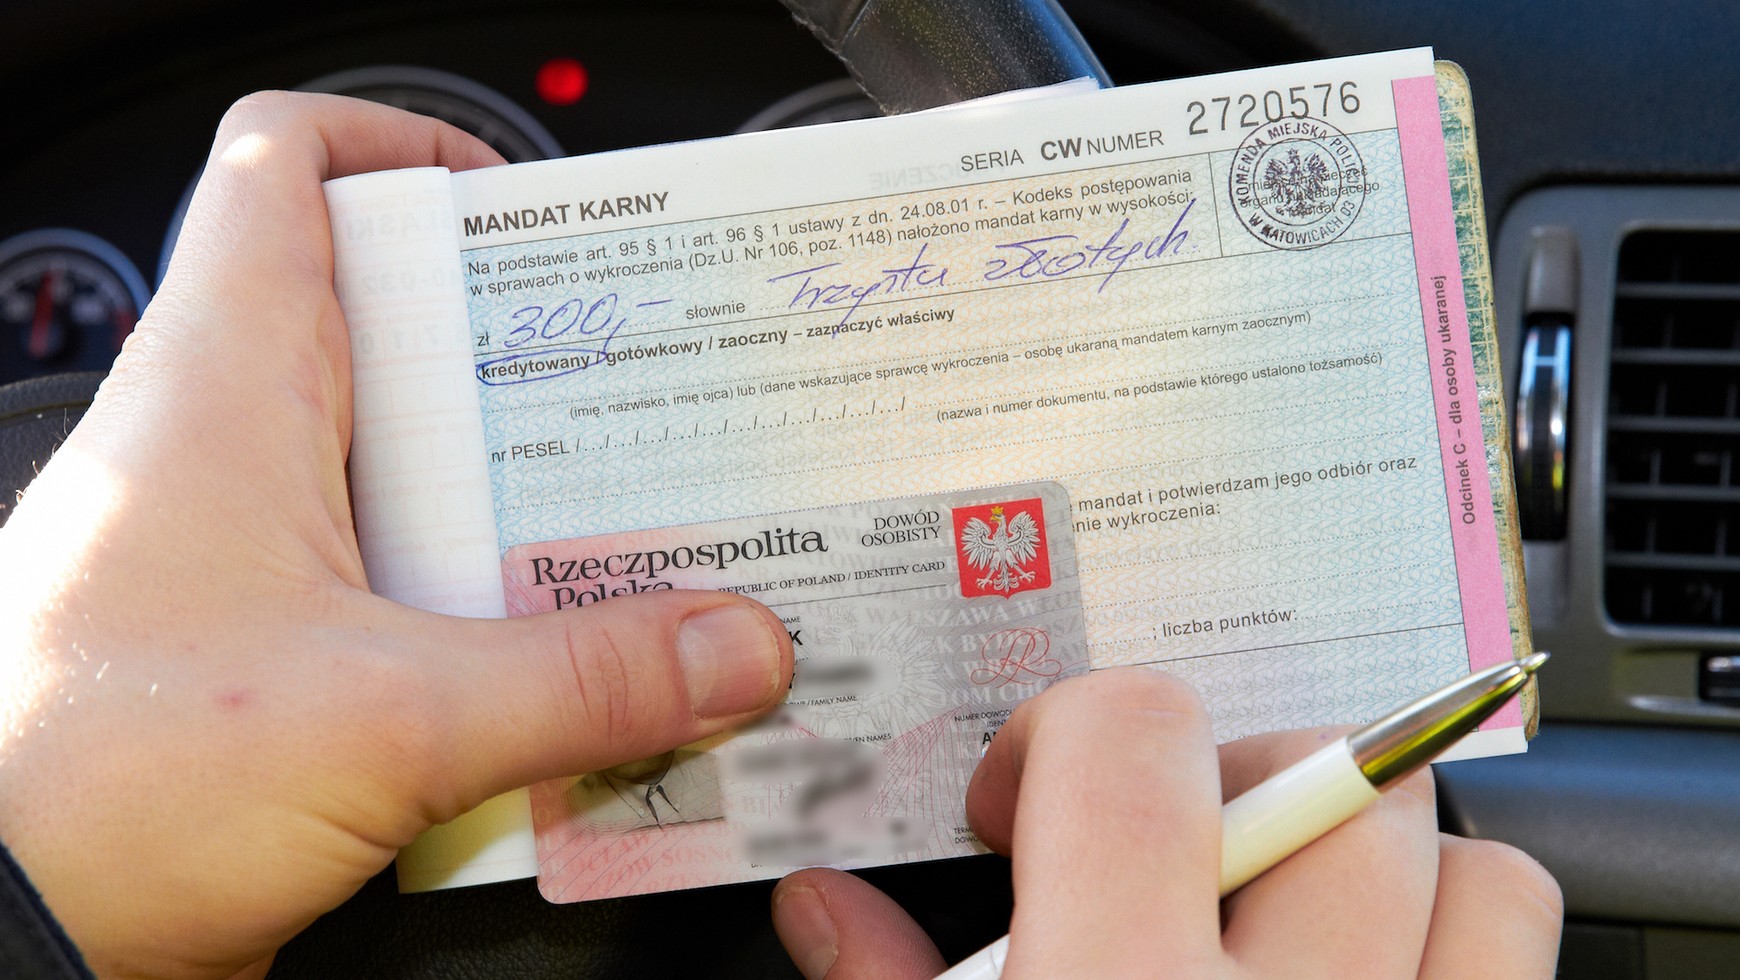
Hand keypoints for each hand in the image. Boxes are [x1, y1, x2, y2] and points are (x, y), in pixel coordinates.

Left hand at [0, 92, 793, 978]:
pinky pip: (401, 580)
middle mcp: (228, 446)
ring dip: (525, 499)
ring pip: (410, 465)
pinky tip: (569, 661)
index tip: (525, 203)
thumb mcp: (387, 720)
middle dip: (530, 357)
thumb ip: (583, 680)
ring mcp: (243, 547)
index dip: (405, 143)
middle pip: (397, 326)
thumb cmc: (95, 786)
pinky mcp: (267, 644)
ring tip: (644, 535)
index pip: (288, 164)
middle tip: (648, 396)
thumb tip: (733, 643)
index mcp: (228, 385)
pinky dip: (488, 601)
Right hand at [771, 670, 1561, 977]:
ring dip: (1388, 861)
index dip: (1074, 731)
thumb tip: (825, 904)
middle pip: (1321, 775)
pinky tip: (1362, 971)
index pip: (1134, 736)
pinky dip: (1456, 945)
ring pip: (1483, 874)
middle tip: (1163, 844)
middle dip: (1231, 776)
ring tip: (1289, 903)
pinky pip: (1523, 967)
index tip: (1029, 793)